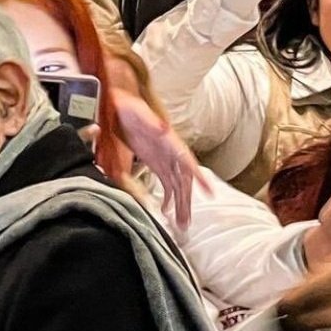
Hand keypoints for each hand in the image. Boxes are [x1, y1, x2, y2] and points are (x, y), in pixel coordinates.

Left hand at [111, 88, 210, 227]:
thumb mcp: (138, 112)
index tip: (210, 192)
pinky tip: (166, 211)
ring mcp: (164, 160)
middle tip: (187, 223)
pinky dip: (167, 198)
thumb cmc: (130, 107)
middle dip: (187, 202)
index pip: (188, 161)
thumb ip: (151, 121)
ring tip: (182, 225)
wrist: (119, 106)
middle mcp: (171, 153)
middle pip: (184, 180)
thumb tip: (163, 128)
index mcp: (170, 142)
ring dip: (180, 205)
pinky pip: (165, 184)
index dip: (199, 177)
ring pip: (177, 186)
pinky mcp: (155, 164)